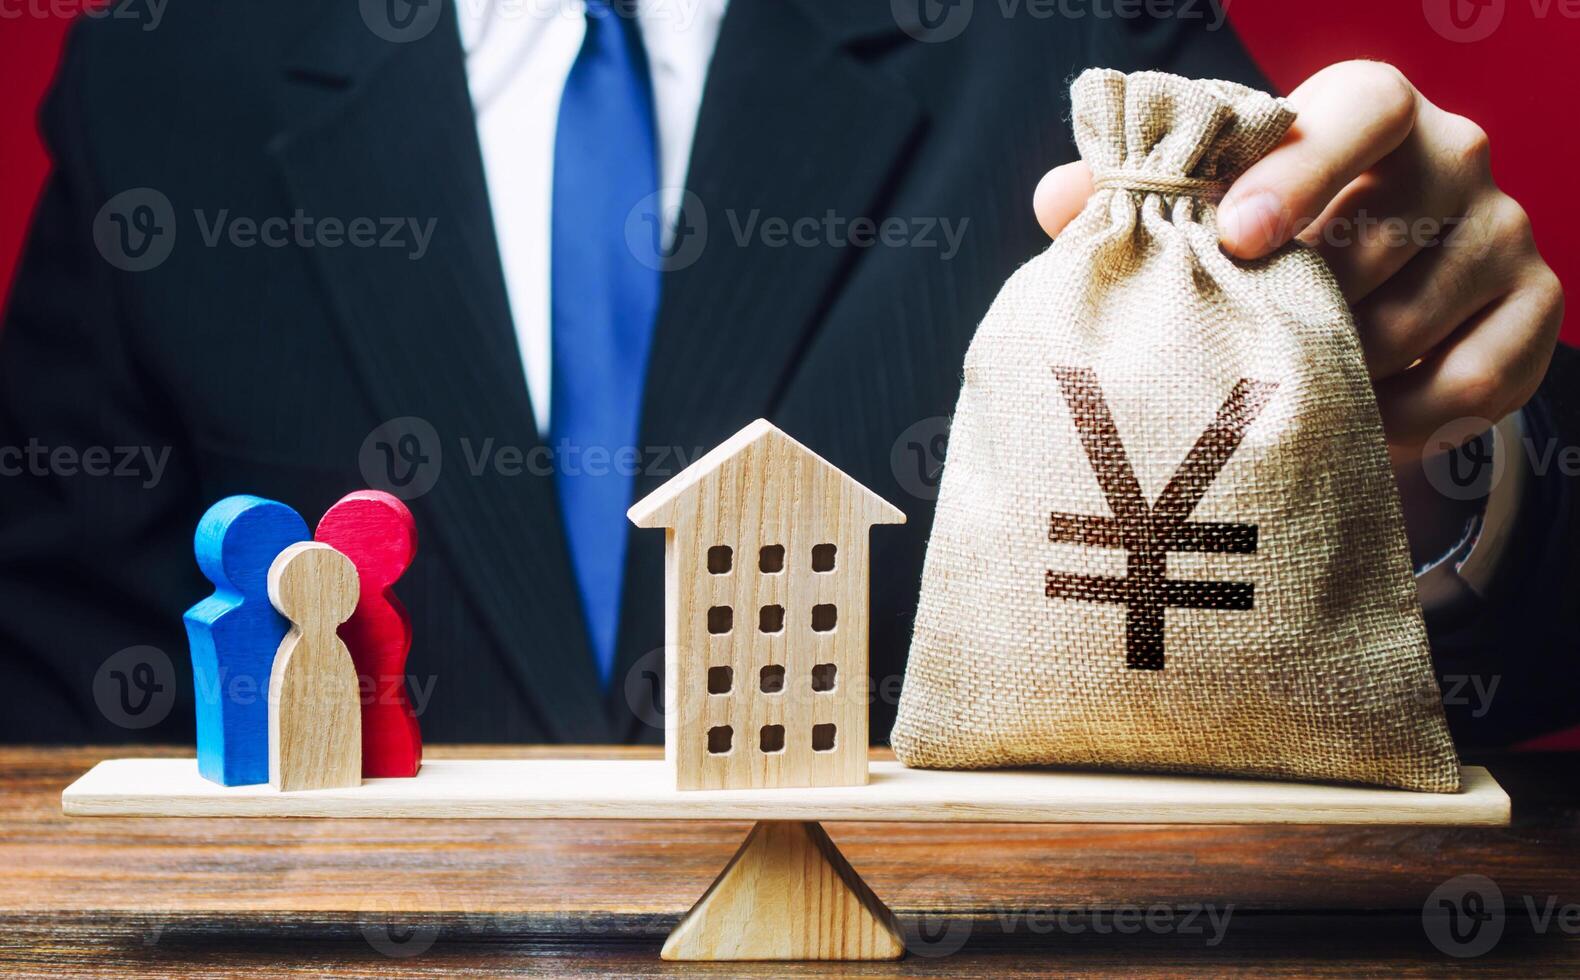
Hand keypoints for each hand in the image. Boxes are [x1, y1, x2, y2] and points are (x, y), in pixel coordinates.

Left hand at [1034, 61, 1563, 463]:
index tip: (1235, 236)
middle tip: (1242, 349)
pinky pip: (1471, 381)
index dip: (1302, 169)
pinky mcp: (1534, 310)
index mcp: (1373, 109)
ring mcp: (1505, 232)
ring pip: (1418, 316)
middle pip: (1386, 230)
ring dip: (1340, 369)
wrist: (1365, 301)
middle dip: (1304, 302)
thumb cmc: (1265, 241)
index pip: (1363, 109)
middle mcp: (1456, 156)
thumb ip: (1129, 201)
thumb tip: (1058, 200)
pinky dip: (1403, 418)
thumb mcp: (1202, 212)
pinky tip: (1352, 429)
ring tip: (1284, 394)